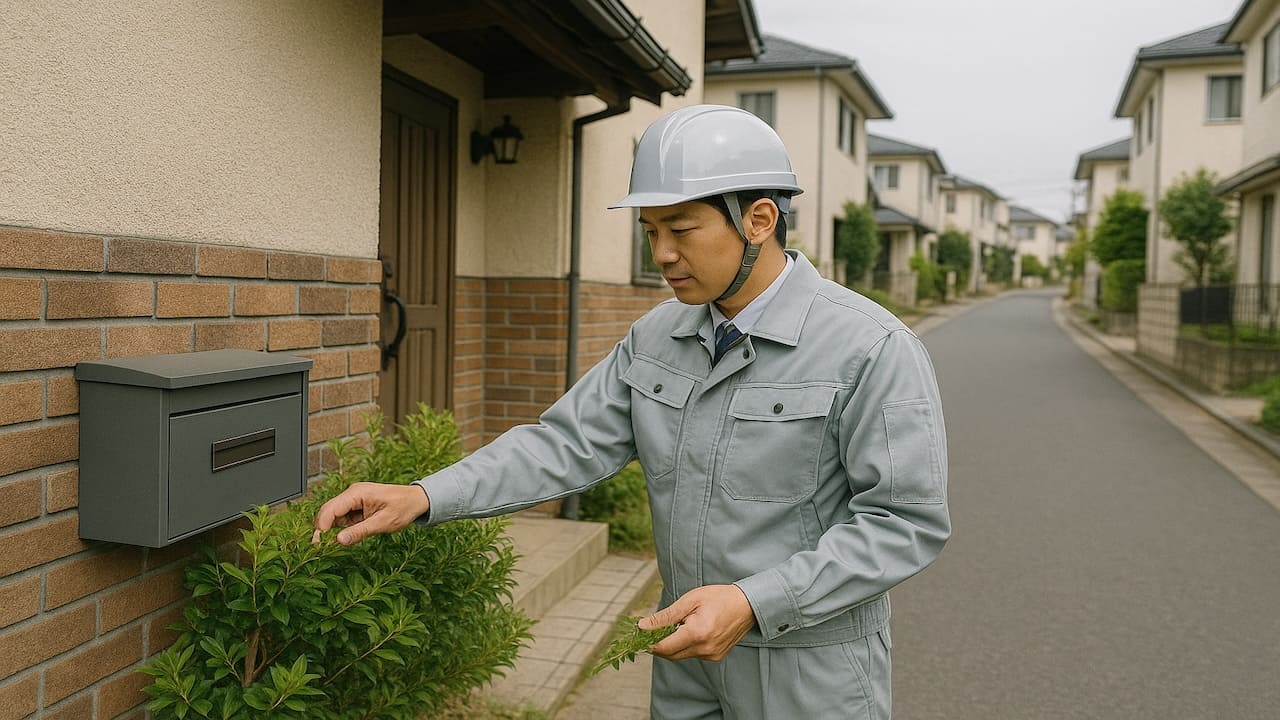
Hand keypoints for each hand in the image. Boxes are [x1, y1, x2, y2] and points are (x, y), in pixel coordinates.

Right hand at [312, 482, 429, 545]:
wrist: (416, 500)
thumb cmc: (403, 508)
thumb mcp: (383, 523)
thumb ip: (360, 531)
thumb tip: (338, 540)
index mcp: (357, 493)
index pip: (331, 509)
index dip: (322, 526)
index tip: (319, 544)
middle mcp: (352, 493)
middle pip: (328, 511)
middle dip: (322, 529)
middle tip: (320, 549)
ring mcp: (353, 499)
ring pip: (333, 516)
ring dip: (331, 530)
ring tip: (330, 547)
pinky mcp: (356, 506)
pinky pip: (342, 517)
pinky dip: (340, 528)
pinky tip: (343, 538)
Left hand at [639, 584, 756, 661]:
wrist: (747, 605)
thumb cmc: (718, 598)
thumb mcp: (689, 601)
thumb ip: (665, 616)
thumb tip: (642, 626)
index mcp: (696, 633)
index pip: (663, 648)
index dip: (649, 642)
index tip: (642, 633)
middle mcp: (704, 649)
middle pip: (670, 655)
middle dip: (660, 643)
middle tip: (656, 628)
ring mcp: (711, 655)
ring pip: (681, 656)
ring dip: (673, 644)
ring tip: (679, 624)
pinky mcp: (715, 657)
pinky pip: (692, 655)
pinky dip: (686, 645)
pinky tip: (692, 630)